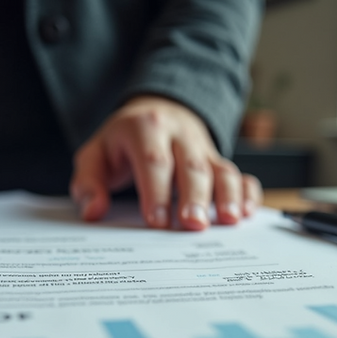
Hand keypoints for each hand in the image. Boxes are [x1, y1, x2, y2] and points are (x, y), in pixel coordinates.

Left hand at [70, 96, 261, 229]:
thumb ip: (89, 184)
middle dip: (194, 197)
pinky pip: (241, 175)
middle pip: (191, 166)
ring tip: (228, 221)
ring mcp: (203, 148)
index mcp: (145, 128)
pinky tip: (246, 214)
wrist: (155, 112)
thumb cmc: (124, 143)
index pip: (154, 161)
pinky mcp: (219, 161)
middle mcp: (179, 135)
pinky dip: (247, 194)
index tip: (157, 222)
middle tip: (193, 226)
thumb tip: (93, 212)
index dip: (157, 192)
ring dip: (228, 195)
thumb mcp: (96, 155)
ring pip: (221, 169)